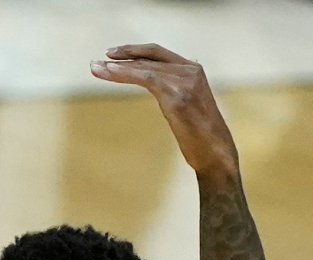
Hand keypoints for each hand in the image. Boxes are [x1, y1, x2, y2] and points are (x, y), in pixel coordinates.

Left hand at [91, 44, 237, 177]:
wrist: (215, 155)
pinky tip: (110, 74)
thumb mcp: (187, 106)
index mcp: (193, 70)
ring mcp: (185, 81)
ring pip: (144, 67)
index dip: (135, 52)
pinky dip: (124, 75)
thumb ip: (175, 90)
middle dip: (122, 56)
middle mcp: (190, 70)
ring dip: (116, 68)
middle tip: (98, 61)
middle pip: (149, 56)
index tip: (114, 56)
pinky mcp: (176, 95)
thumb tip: (158, 85)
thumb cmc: (201, 137)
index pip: (159, 54)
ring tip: (96, 69)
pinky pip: (145, 78)